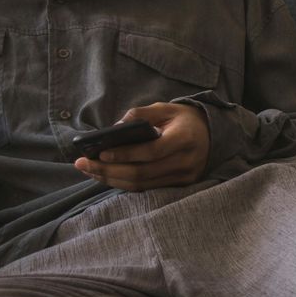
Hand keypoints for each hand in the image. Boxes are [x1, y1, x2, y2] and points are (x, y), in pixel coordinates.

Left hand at [74, 101, 209, 190]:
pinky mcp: (179, 186)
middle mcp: (186, 161)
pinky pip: (146, 188)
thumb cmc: (184, 119)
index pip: (151, 152)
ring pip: (141, 185)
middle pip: (142, 173)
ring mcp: (184, 177)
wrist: (213, 134)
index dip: (125, 155)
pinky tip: (106, 176)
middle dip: (108, 170)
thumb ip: (140, 115)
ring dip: (111, 179)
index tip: (100, 153)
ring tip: (88, 171)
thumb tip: (113, 129)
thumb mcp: (165, 108)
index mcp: (184, 138)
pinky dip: (123, 183)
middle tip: (82, 164)